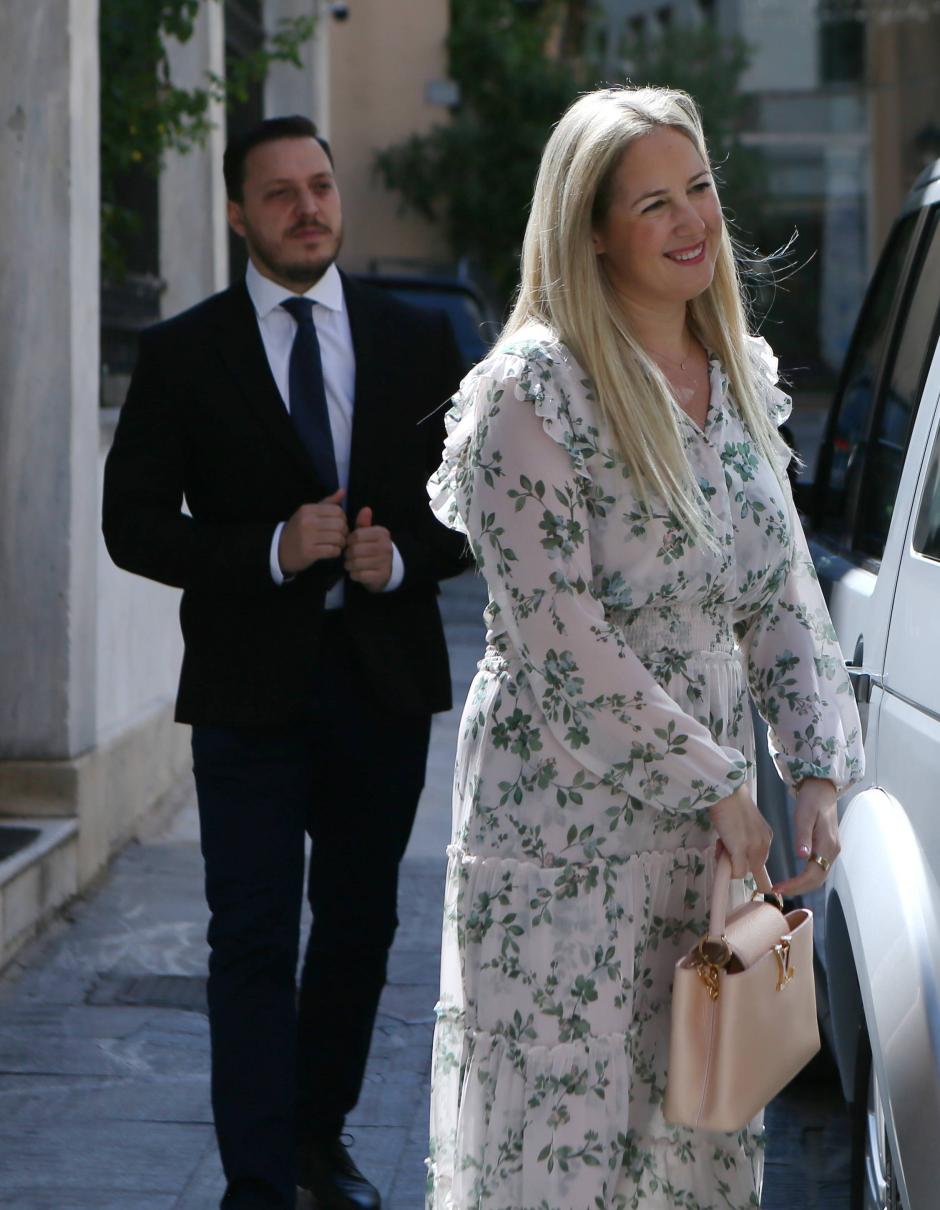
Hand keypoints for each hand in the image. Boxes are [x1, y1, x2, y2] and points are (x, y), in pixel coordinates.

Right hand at [278, 489, 347, 574]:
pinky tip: (332, 551)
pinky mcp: (309, 552)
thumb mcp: (309, 513)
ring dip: (341, 543)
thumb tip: (343, 491)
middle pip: (340, 524)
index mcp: (308, 510)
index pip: (337, 511)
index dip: (343, 518)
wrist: (279, 548)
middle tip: (341, 536)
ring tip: (337, 544)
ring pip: (338, 538)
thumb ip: (327, 502)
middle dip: (344, 532)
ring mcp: (307, 537)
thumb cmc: (299, 529)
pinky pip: (333, 551)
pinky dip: (336, 552)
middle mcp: (307, 521)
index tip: (339, 524)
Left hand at [344, 506, 392, 591]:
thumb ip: (363, 523)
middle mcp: (385, 547)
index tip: (349, 544)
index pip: (356, 535)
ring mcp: (384, 562)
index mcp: (382, 533)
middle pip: (355, 550)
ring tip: (350, 564)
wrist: (388, 569)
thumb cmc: (373, 548)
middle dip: (348, 554)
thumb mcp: (369, 534)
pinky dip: (354, 574)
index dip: (348, 541)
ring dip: (349, 565)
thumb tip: (366, 509)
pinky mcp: (381, 576)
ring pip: (356, 563)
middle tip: (348, 556)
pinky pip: (360, 575)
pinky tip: (355, 572)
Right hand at [708, 786, 772, 878]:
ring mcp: (753, 848)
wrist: (726, 792)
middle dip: (738, 863)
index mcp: (766, 836)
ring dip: (731, 864)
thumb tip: (734, 853)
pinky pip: (737, 872)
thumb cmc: (730, 803)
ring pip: (745, 871)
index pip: (760, 860)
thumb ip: (745, 838)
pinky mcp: (740, 850)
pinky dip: (727, 869)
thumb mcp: (744, 823)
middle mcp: (764, 844)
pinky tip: (719, 852)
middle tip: (724, 846)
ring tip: (721, 844)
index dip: (745, 860)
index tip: (734, 854)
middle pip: (754, 869)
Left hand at [772, 777, 839, 895]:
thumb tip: (802, 856)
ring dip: (801, 885)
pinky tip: (792, 877)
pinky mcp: (827, 849)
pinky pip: (817, 869)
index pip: (812, 874)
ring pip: (818, 877)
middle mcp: (832, 852)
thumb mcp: (805, 815)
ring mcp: (831, 851)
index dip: (795, 884)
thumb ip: (803, 836)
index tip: (778, 888)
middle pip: (817, 880)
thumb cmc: (812, 799)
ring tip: (782, 887)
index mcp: (828, 845)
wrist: (822, 788)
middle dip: (797, 889)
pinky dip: (805, 878)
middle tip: (776, 891)